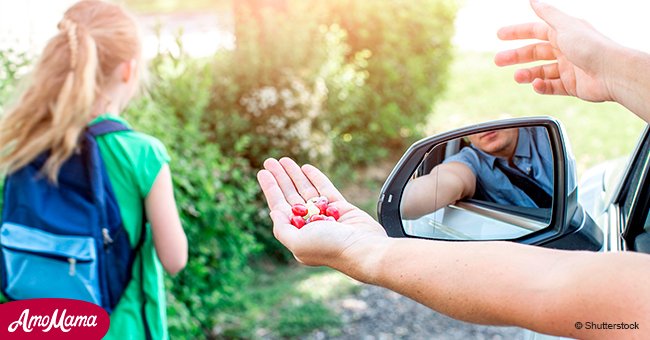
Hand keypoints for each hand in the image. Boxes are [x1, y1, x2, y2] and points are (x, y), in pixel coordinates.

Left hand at [257, 158, 387, 269]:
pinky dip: (315, 178)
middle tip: (270, 161)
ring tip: (284, 160)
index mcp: (298, 235)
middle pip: (291, 196)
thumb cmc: (331, 248)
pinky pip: (325, 189)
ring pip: (307, 191)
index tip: (263, 172)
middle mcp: (310, 225)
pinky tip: (305, 168)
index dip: (271, 189)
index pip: (280, 207)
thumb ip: (282, 228)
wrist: (364, 249)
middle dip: (280, 178)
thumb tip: (275, 211)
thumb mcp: (298, 242)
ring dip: (295, 175)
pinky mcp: (342, 208)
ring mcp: (326, 216)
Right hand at [494, 0, 616, 101]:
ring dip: (527, 74)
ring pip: (541, 71)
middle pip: (535, 52)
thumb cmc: (590, 46)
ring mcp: (568, 68)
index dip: (517, 32)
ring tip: (517, 77)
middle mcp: (566, 49)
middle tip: (499, 60)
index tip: (500, 35)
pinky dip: (541, 86)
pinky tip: (536, 85)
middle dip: (516, 56)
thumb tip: (533, 0)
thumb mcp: (564, 26)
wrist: (611, 72)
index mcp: (564, 33)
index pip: (535, 31)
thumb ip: (547, 14)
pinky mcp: (571, 85)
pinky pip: (551, 86)